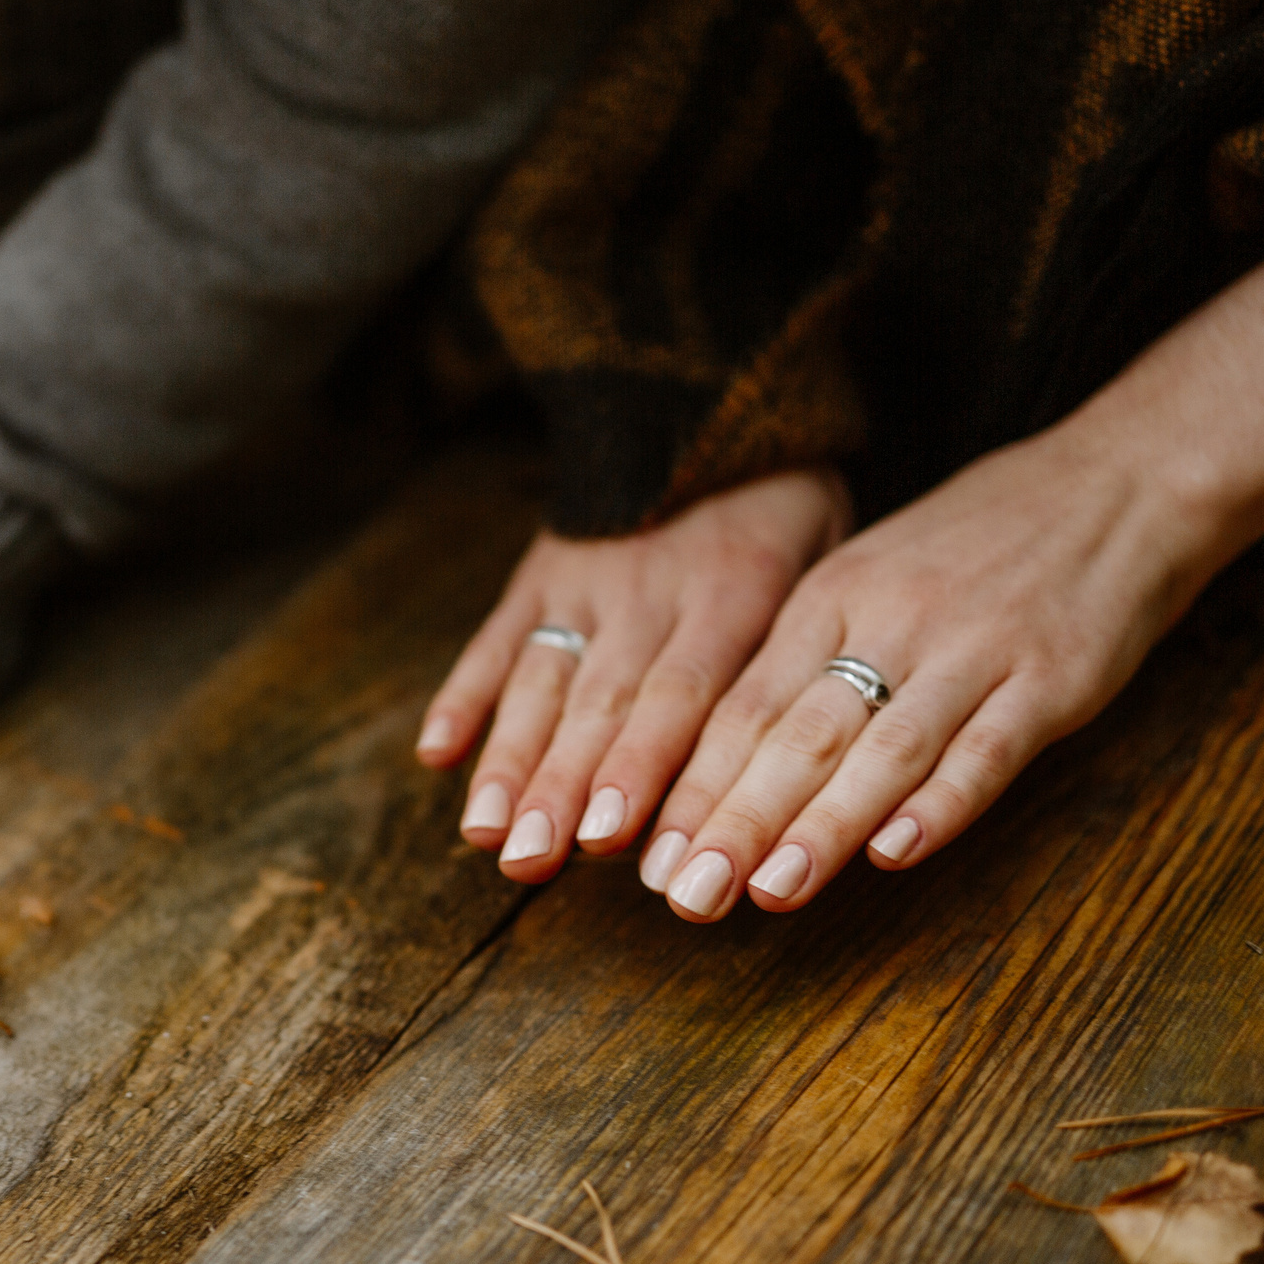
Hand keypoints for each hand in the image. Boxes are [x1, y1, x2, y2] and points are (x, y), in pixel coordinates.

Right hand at [416, 467, 850, 881]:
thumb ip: (799, 659)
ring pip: (543, 678)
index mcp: (735, 591)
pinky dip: (463, 694)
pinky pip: (497, 638)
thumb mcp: (827, 564)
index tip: (609, 837)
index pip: (685, 692)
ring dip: (511, 759)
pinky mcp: (539, 574)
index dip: (642, 765)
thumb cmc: (785, 513)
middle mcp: (650, 590)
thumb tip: (797, 777)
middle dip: (562, 784)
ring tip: (486, 833)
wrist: (708, 406)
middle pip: (602, 700)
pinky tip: (436, 754)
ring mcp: (585, 582)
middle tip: (532, 857)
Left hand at [645, 228, 1263, 921]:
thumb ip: (809, 663)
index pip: (744, 707)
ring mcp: (972, 649)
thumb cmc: (978, 545)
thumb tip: (728, 765)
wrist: (1118, 479)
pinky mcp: (1051, 678)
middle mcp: (890, 621)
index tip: (648, 861)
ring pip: (881, 749)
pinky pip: (987, 748)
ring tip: (768, 891)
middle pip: (796, 735)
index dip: (695, 787)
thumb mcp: (872, 577)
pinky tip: (897, 852)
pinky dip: (940, 803)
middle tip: (685, 896)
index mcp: (832, 598)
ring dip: (821, 825)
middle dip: (734, 822)